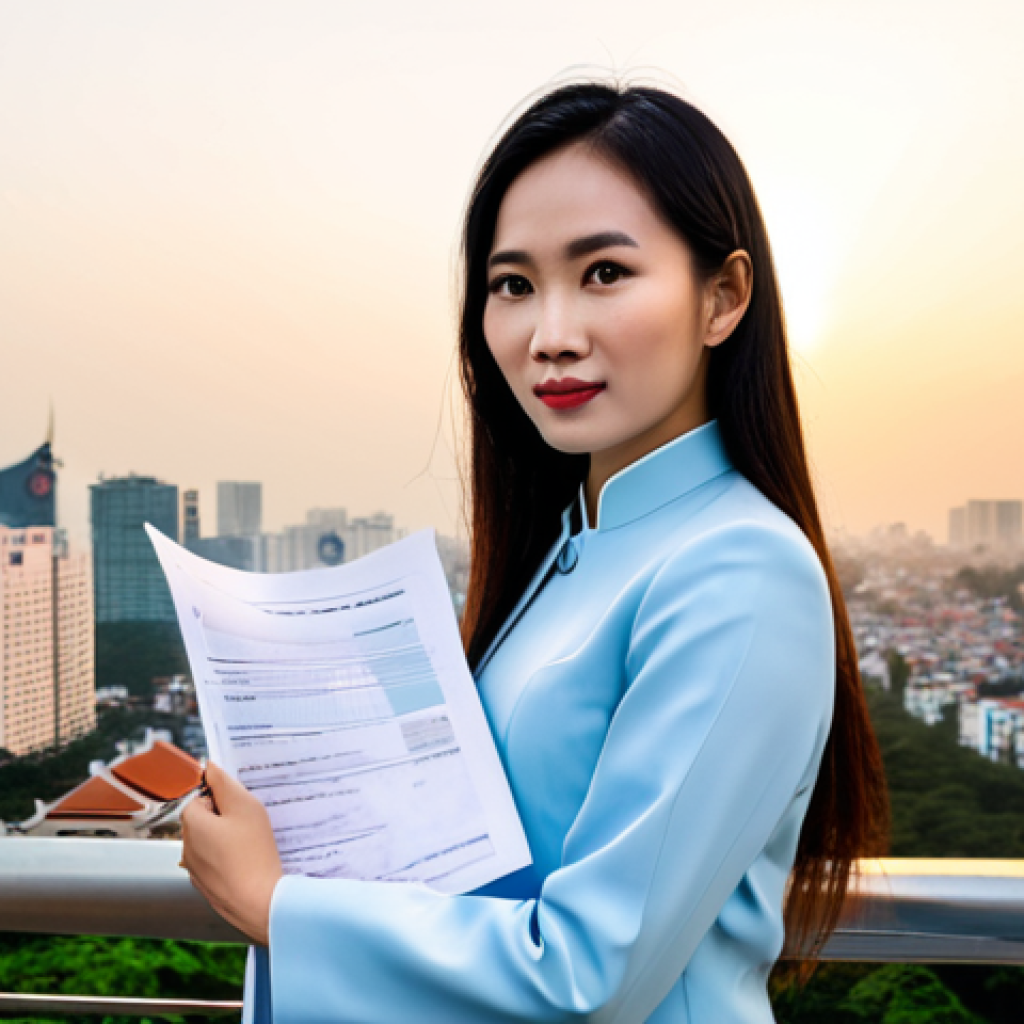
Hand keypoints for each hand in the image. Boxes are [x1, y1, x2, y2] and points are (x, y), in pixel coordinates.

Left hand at [180, 761, 282, 945]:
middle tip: (248, 825)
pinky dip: (228, 860)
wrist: (259, 902)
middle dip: (224, 819)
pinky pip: (215, 863)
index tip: (241, 807)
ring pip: (209, 843)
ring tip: (251, 846)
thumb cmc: (253, 852)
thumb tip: (209, 767)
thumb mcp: (245, 807)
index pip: (199, 799)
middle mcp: (186, 848)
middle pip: (203, 820)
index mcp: (192, 825)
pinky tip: (248, 864)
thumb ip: (224, 783)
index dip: (222, 799)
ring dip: (225, 839)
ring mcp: (195, 871)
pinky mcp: (207, 888)